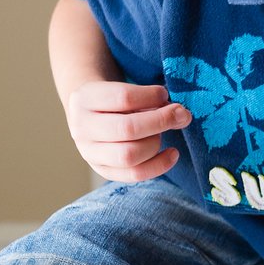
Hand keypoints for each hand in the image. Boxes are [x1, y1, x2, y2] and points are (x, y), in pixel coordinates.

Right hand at [64, 80, 191, 181]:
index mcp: (85, 99)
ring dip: (155, 143)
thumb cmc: (113, 100)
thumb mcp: (122, 89)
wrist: (89, 115)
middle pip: (126, 128)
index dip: (150, 96)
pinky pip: (135, 175)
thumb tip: (180, 114)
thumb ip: (148, 99)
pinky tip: (173, 154)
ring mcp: (89, 152)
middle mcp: (81, 127)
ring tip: (161, 133)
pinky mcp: (103, 171)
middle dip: (161, 121)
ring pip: (129, 155)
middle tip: (182, 114)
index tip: (165, 94)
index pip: (123, 98)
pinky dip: (159, 165)